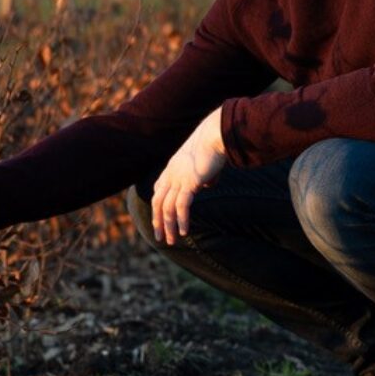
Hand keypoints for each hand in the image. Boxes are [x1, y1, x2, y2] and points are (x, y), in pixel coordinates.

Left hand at [151, 107, 226, 245]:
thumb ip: (203, 175)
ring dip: (168, 226)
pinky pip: (182, 206)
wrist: (216, 134)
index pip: (158, 190)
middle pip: (158, 202)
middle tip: (160, 237)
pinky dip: (181, 220)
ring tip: (171, 241)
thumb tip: (206, 186)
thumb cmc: (214, 146)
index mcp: (172, 167)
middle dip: (158, 221)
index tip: (159, 219)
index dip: (158, 206)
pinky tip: (183, 232)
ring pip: (168, 208)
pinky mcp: (189, 182)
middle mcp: (172, 174)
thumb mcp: (204, 163)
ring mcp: (179, 178)